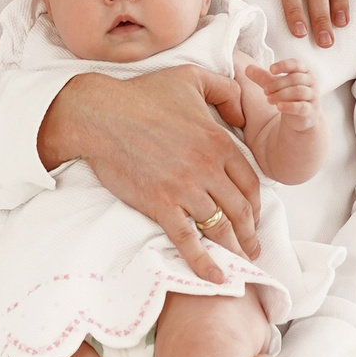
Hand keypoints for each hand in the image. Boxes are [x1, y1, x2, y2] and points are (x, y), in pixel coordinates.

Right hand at [38, 67, 261, 272]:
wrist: (100, 115)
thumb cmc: (142, 95)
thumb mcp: (191, 78)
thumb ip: (226, 90)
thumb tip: (244, 113)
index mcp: (218, 142)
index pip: (249, 182)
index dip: (255, 204)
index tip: (253, 216)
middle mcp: (207, 169)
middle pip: (240, 210)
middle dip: (250, 232)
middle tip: (254, 248)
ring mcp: (184, 189)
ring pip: (220, 228)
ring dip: (235, 250)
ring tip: (241, 265)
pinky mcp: (160, 205)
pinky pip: (189, 240)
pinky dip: (205, 263)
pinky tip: (216, 278)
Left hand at [241, 58, 319, 132]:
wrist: (302, 117)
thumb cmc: (290, 96)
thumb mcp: (275, 85)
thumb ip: (263, 77)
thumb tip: (247, 68)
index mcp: (304, 72)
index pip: (296, 64)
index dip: (284, 65)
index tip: (271, 69)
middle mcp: (311, 82)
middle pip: (295, 78)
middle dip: (278, 84)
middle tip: (265, 90)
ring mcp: (313, 97)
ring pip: (298, 91)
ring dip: (281, 94)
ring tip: (269, 99)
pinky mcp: (311, 111)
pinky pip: (302, 107)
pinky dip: (290, 106)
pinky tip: (279, 107)